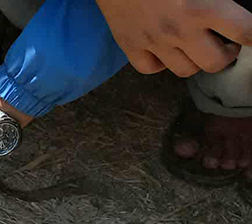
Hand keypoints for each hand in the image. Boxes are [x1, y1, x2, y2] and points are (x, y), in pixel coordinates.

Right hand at [94, 0, 251, 75]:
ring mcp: (153, 41)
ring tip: (198, 47)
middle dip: (227, 54)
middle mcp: (180, 30)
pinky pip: (152, 69)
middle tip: (226, 43)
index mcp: (204, 6)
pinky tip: (166, 50)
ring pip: (186, 70)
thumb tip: (234, 6)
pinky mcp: (130, 45)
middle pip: (216, 63)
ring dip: (197, 60)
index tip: (251, 36)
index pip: (246, 33)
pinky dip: (162, 64)